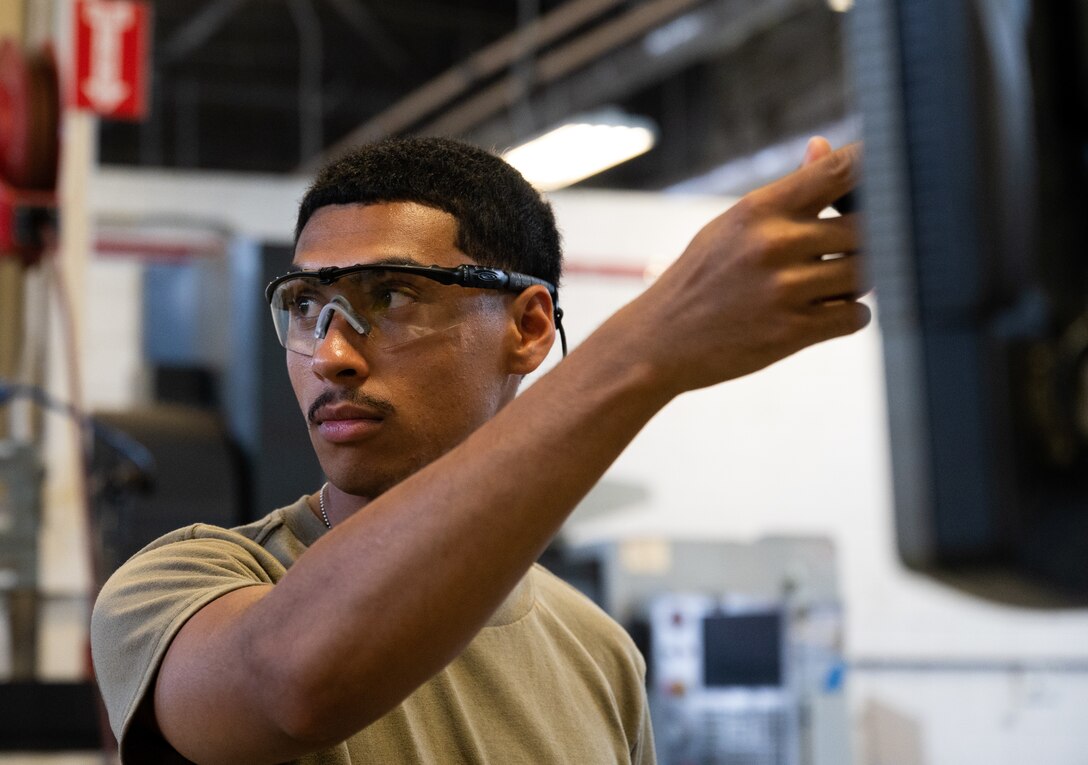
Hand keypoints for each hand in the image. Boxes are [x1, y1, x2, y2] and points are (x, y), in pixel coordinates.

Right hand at [625, 139, 869, 393]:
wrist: (659, 340)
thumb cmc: (700, 278)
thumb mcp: (732, 226)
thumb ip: (784, 194)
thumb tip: (824, 147)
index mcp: (759, 209)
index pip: (840, 170)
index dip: (876, 167)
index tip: (887, 175)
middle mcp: (775, 244)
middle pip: (867, 227)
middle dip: (866, 240)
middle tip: (846, 251)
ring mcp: (784, 290)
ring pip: (866, 275)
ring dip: (857, 281)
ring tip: (828, 285)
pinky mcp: (791, 332)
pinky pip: (855, 316)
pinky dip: (849, 315)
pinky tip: (825, 313)